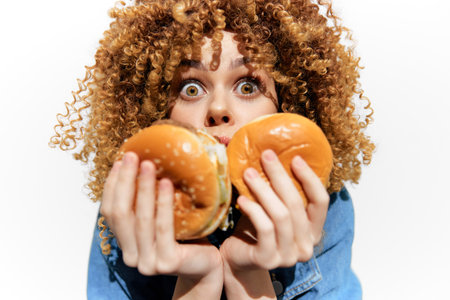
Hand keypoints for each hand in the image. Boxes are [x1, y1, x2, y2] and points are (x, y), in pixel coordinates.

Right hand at [100, 152, 222, 297]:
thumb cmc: (184, 237)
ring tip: (149, 164)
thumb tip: (142, 163)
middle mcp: (131, 255)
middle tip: (133, 156)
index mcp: (125, 244)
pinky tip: (165, 182)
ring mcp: (147, 262)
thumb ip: (147, 205)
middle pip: (120, 214)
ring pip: (140, 219)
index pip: (109, 213)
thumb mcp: (161, 219)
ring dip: (143, 188)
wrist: (206, 265)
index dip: (112, 186)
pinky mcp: (166, 262)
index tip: (120, 161)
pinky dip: (163, 203)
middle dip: (125, 181)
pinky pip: (163, 227)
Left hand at [220, 149, 328, 298]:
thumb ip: (281, 194)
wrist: (237, 260)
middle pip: (296, 204)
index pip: (321, 202)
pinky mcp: (268, 260)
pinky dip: (253, 210)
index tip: (295, 158)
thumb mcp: (274, 210)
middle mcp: (306, 246)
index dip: (310, 179)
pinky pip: (264, 228)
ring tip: (249, 173)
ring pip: (281, 215)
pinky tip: (242, 199)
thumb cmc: (257, 229)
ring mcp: (288, 256)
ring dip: (263, 190)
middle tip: (266, 156)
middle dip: (280, 176)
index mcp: (313, 231)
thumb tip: (275, 155)